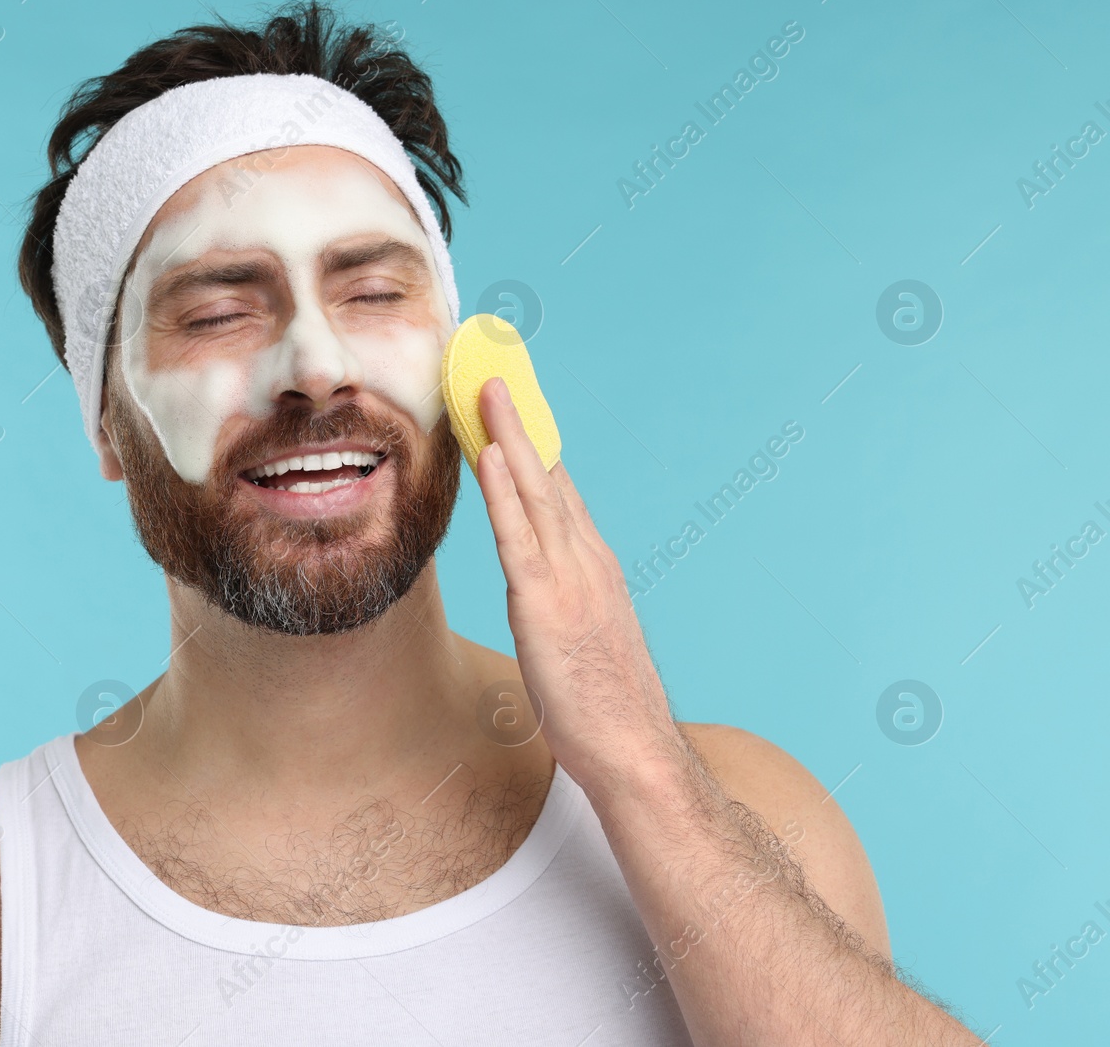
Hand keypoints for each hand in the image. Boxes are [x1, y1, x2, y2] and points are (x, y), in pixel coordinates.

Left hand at [474, 376, 684, 796]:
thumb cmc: (603, 706)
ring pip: (534, 489)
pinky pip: (519, 533)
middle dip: (521, 418)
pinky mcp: (547, 603)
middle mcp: (586, 558)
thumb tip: (534, 586)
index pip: (557, 489)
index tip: (510, 401)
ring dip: (509, 434)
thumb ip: (560, 601)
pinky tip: (490, 454)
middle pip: (548, 473)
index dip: (532, 442)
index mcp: (592, 566)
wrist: (633, 750)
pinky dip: (505, 489)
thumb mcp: (580, 637)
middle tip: (495, 368)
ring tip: (486, 385)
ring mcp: (570, 576)